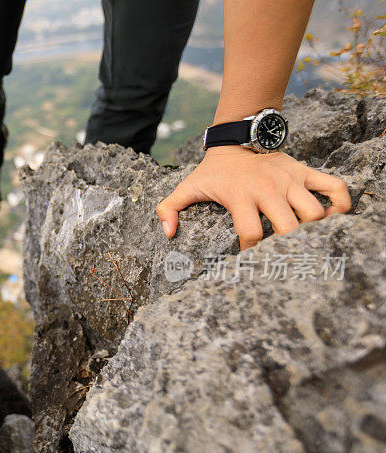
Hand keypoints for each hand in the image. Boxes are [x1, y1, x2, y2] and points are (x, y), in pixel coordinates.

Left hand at [156, 146, 351, 249]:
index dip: (250, 252)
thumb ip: (169, 209)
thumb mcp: (186, 187)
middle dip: (288, 245)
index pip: (250, 234)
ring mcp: (289, 180)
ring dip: (314, 228)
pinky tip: (336, 215)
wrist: (236, 136)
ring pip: (314, 211)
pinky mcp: (304, 171)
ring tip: (308, 238)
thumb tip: (168, 234)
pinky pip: (333, 185)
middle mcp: (267, 190)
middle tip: (282, 252)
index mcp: (240, 197)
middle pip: (289, 227)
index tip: (248, 259)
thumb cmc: (212, 170)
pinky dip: (341, 202)